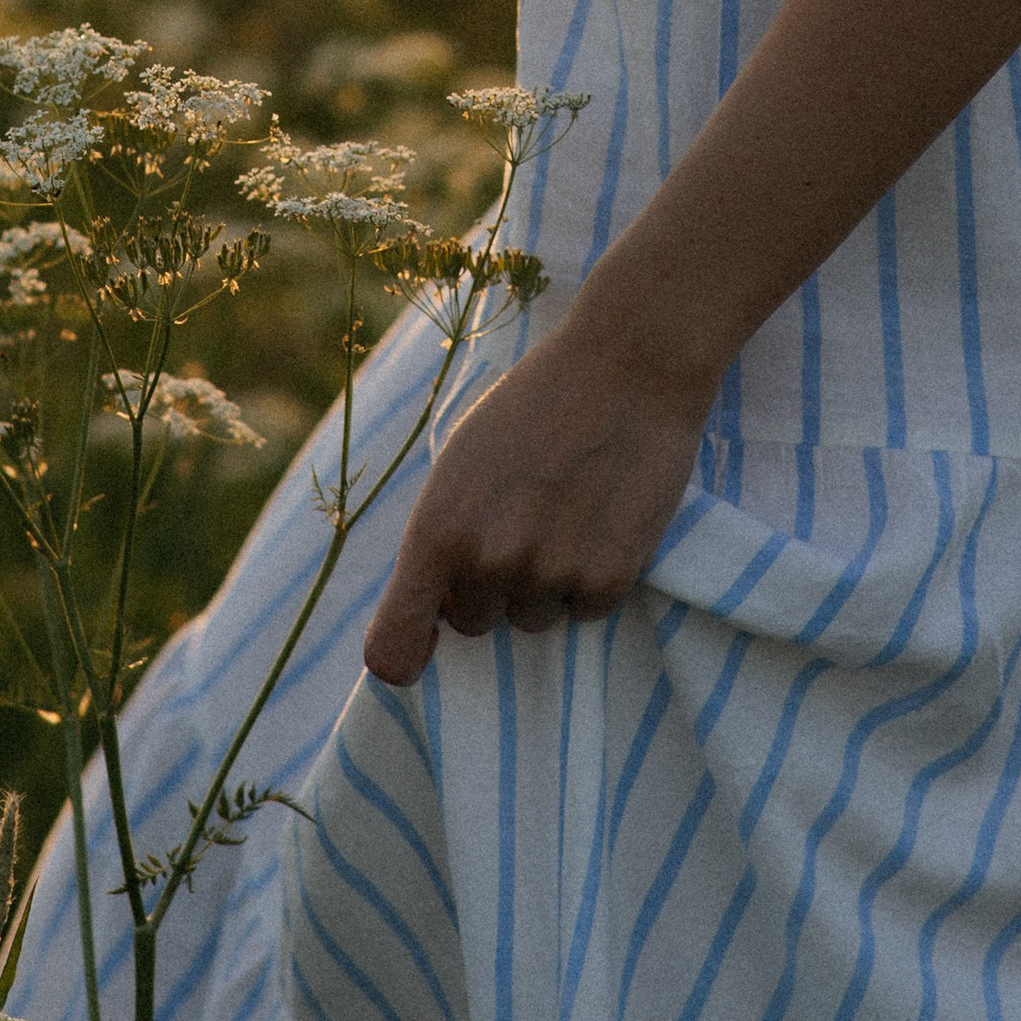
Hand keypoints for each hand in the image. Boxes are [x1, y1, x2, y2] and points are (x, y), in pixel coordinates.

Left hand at [360, 318, 710, 687]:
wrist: (626, 366)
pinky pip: (585, 609)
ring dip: (545, 582)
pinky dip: (592, 576)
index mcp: (438, 531)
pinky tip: (602, 519)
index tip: (417, 654)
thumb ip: (442, 533)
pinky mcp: (608, 578)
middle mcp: (487, 563)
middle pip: (473, 622)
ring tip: (567, 511)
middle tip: (522, 519)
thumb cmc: (534, 404)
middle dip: (490, 585)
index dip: (404, 654)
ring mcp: (549, 575)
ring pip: (532, 619)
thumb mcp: (461, 460)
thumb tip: (435, 604)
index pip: (394, 646)